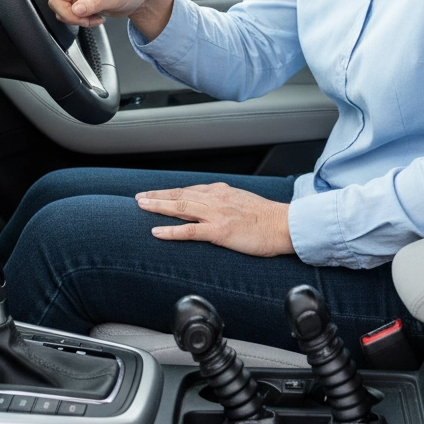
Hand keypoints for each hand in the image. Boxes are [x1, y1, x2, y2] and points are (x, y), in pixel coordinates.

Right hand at [15, 0, 174, 39]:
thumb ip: (95, 3)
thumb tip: (77, 11)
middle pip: (56, 2)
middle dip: (70, 16)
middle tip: (89, 19)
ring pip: (63, 12)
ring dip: (78, 20)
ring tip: (97, 17)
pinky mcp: (80, 4)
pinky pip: (72, 17)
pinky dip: (83, 22)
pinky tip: (96, 18)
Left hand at [136, 183, 293, 257]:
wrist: (284, 225)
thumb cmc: (267, 217)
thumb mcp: (242, 202)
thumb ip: (226, 201)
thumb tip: (213, 204)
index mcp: (221, 192)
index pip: (189, 191)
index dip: (169, 192)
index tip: (155, 193)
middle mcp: (215, 199)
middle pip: (179, 196)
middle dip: (157, 196)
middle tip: (139, 197)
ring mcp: (216, 215)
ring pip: (180, 208)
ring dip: (158, 206)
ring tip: (141, 206)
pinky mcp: (219, 231)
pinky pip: (190, 231)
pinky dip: (171, 231)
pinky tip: (157, 232)